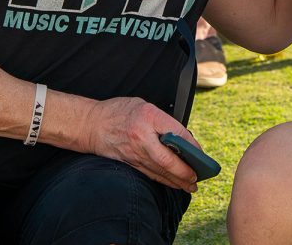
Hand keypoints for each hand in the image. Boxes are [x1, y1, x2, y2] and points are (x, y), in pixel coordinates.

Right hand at [83, 97, 199, 192]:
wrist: (91, 124)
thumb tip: (180, 136)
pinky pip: (150, 174)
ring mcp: (134, 152)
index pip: (176, 133)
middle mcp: (141, 137)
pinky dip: (164, 180)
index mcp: (148, 116)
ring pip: (160, 171)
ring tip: (190, 186)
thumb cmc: (119, 111)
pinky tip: (173, 184)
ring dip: (177, 180)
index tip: (200, 153)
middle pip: (168, 159)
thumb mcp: (143, 105)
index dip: (191, 145)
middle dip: (185, 171)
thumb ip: (161, 120)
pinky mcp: (129, 163)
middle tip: (198, 177)